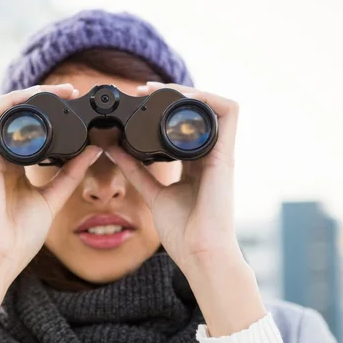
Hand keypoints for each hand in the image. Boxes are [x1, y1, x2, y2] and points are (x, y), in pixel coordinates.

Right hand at [0, 84, 101, 285]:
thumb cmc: (19, 236)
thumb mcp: (52, 198)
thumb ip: (69, 174)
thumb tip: (92, 151)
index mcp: (12, 165)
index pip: (27, 127)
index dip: (48, 110)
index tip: (75, 103)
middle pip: (14, 113)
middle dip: (40, 95)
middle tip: (70, 89)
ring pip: (0, 108)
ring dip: (27, 93)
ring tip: (56, 90)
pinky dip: (10, 102)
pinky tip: (33, 98)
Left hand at [107, 82, 265, 335]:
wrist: (200, 252)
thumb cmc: (183, 230)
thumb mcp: (153, 193)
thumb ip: (136, 171)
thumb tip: (113, 149)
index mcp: (193, 163)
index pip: (182, 125)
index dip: (162, 107)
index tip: (136, 100)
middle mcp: (209, 153)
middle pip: (196, 111)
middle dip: (170, 93)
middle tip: (141, 89)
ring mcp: (220, 153)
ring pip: (213, 105)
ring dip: (186, 90)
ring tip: (156, 90)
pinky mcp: (226, 154)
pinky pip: (229, 113)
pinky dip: (208, 98)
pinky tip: (181, 96)